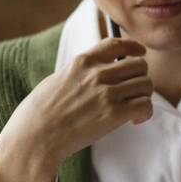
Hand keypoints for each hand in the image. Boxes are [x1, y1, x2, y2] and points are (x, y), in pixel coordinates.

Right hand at [0, 37, 154, 181]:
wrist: (34, 138)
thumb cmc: (38, 114)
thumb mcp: (57, 80)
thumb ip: (79, 73)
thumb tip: (94, 74)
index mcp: (82, 61)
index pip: (117, 43)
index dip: (133, 47)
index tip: (140, 53)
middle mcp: (97, 73)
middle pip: (139, 65)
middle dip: (141, 77)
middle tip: (133, 92)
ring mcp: (106, 93)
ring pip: (146, 84)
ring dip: (144, 96)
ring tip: (133, 108)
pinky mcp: (114, 114)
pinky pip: (145, 105)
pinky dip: (145, 112)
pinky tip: (133, 120)